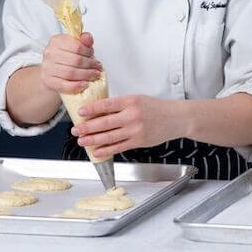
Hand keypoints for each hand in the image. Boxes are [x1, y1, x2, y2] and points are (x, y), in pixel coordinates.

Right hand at [39, 32, 102, 93]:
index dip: (89, 53)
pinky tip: (84, 84)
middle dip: (90, 65)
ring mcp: (47, 67)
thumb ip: (84, 41)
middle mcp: (49, 53)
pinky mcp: (47, 80)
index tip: (95, 58)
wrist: (54, 71)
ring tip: (94, 75)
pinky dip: (76, 86)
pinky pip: (63, 85)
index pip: (77, 46)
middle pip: (75, 60)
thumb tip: (88, 37)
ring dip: (86, 75)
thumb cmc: (67, 57)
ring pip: (70, 72)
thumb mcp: (76, 46)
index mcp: (57, 40)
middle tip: (98, 68)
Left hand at [70, 95, 186, 157]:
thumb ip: (120, 106)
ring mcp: (135, 130)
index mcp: (131, 101)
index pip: (106, 104)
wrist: (176, 118)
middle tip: (75, 129)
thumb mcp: (138, 99)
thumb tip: (99, 112)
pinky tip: (96, 151)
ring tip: (81, 141)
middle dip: (87, 127)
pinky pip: (119, 147)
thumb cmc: (156, 108)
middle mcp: (132, 115)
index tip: (80, 112)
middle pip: (105, 123)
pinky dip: (106, 150)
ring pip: (109, 137)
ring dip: (93, 140)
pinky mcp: (139, 141)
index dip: (91, 109)